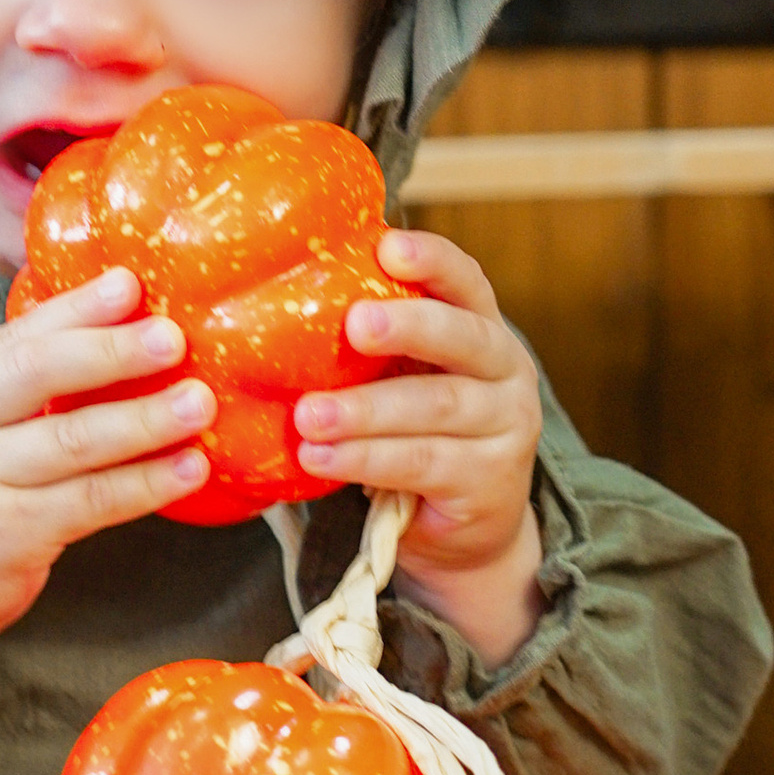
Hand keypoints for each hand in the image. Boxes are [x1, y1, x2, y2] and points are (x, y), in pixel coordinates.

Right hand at [0, 268, 213, 751]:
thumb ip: (12, 387)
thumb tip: (105, 336)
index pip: (17, 337)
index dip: (76, 308)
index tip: (130, 283)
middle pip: (37, 375)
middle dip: (111, 351)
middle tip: (173, 337)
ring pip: (72, 441)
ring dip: (144, 420)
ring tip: (200, 403)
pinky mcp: (8, 537)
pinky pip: (89, 503)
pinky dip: (145, 484)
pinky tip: (188, 470)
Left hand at [293, 229, 546, 667]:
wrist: (465, 527)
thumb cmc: (415, 431)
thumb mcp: (402, 376)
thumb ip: (367, 343)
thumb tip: (268, 298)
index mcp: (482, 329)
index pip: (466, 281)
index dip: (433, 260)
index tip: (387, 247)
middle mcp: (505, 371)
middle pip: (464, 339)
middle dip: (409, 326)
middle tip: (355, 324)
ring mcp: (505, 428)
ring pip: (436, 407)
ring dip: (366, 410)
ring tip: (308, 416)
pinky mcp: (488, 482)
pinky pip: (421, 464)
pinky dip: (366, 459)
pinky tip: (320, 457)